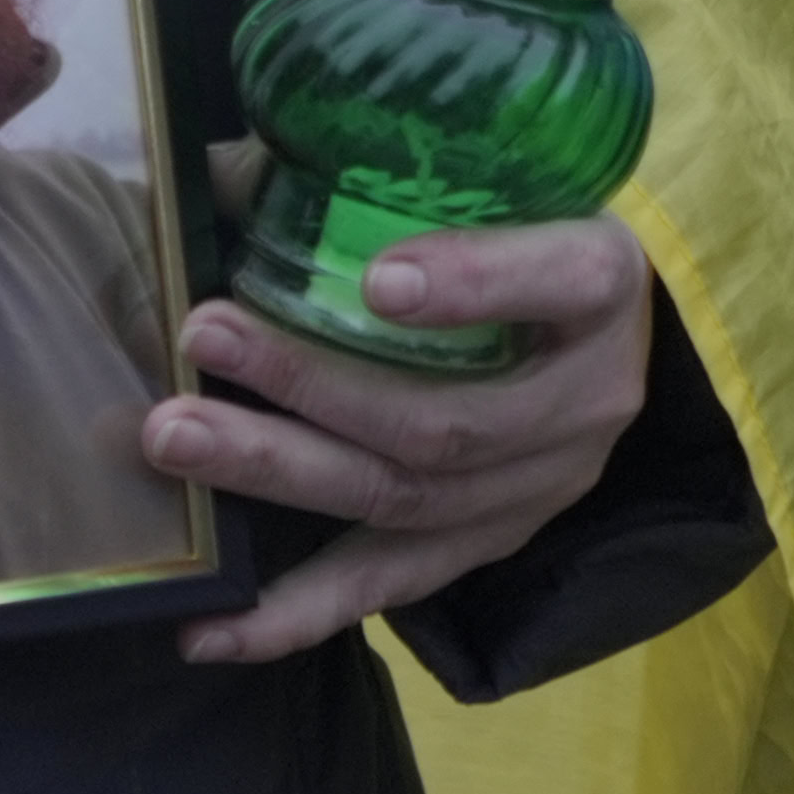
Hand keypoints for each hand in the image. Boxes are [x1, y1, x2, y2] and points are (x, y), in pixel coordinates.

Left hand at [149, 217, 657, 662]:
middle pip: (446, 418)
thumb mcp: (512, 187)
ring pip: (402, 499)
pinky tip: (207, 627)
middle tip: (204, 334)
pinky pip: (386, 587)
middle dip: (312, 384)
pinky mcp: (485, 546)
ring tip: (176, 437)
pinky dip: (293, 613)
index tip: (378, 280)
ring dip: (279, 470)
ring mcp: (534, 492)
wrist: (617, 339)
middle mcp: (583, 404)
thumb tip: (229, 165)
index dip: (471, 286)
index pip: (559, 281)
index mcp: (602, 286)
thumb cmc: (538, 235)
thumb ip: (397, 180)